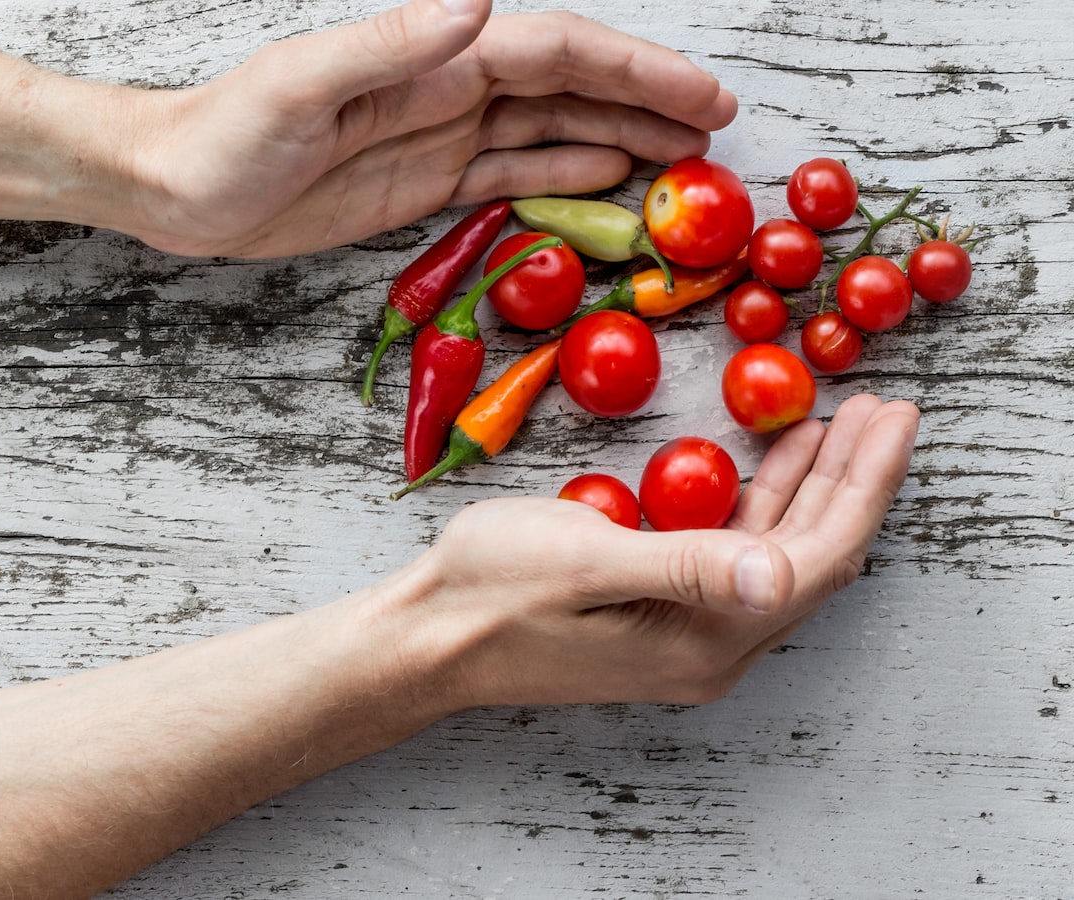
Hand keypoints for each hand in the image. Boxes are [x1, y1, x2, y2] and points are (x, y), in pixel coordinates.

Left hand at [117, 0, 736, 256]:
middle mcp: (446, 90)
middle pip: (570, 87)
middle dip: (647, 102)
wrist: (173, 185)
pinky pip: (510, 176)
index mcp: (431, 58)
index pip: (553, 53)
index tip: (699, 98)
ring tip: (685, 162)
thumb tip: (478, 3)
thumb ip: (391, 45)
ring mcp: (438, 137)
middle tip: (719, 134)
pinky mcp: (420, 185)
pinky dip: (564, 177)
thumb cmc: (223, 133)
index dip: (632, 70)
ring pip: (551, 131)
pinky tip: (608, 181)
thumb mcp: (301, 85)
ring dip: (620, 140)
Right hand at [411, 394, 918, 707]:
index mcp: (702, 640)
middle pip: (811, 559)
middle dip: (852, 481)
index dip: (862, 486)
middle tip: (884, 409)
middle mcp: (709, 650)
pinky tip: (770, 462)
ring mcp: (686, 638)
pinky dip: (763, 504)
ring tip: (842, 423)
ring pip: (778, 557)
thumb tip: (779, 574)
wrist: (425, 637)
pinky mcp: (661, 620)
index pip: (815, 559)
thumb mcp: (584, 560)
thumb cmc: (489, 591)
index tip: (892, 419)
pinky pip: (737, 560)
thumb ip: (685, 566)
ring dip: (812, 489)